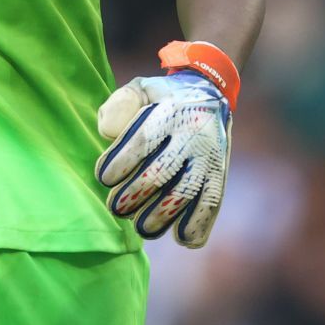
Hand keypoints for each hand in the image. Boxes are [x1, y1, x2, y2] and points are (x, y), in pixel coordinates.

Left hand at [95, 69, 230, 246]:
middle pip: (162, 172)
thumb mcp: (140, 89)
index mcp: (171, 110)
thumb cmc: (162, 98)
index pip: (142, 139)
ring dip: (161, 216)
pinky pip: (211, 203)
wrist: (209, 92)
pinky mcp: (220, 173)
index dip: (121, 162)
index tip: (104, 177)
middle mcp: (194, 133)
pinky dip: (197, 224)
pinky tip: (180, 236)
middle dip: (135, 195)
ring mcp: (210, 155)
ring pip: (186, 193)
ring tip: (142, 227)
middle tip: (117, 207)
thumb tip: (109, 134)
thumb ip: (120, 106)